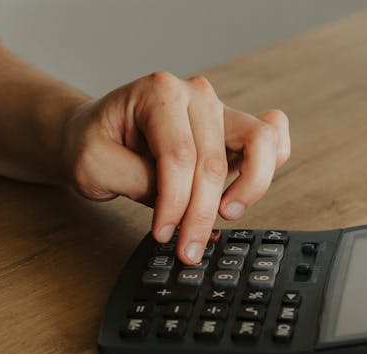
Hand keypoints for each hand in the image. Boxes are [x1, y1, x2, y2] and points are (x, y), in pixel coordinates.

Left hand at [62, 72, 290, 264]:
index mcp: (158, 92)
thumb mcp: (95, 167)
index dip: (175, 202)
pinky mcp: (232, 130)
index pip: (179, 155)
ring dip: (249, 187)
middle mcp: (195, 95)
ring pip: (262, 142)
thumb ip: (137, 182)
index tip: (164, 234)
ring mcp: (218, 110)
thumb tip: (178, 206)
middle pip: (215, 160)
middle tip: (187, 248)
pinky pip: (273, 141)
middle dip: (202, 212)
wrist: (94, 134)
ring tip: (224, 214)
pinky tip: (237, 196)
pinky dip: (266, 169)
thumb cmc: (94, 145)